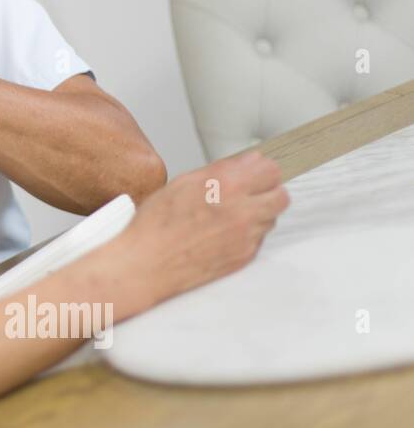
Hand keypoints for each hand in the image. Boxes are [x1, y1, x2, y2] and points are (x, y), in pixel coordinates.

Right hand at [108, 151, 288, 314]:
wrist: (147, 264)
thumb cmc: (156, 225)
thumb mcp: (182, 183)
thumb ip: (220, 170)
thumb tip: (246, 163)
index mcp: (226, 185)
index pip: (271, 170)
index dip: (261, 170)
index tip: (255, 173)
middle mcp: (242, 210)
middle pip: (280, 195)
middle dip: (267, 192)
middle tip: (249, 193)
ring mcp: (246, 236)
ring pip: (271, 218)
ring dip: (258, 214)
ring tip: (229, 216)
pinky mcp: (245, 256)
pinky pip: (259, 239)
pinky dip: (247, 234)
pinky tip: (222, 234)